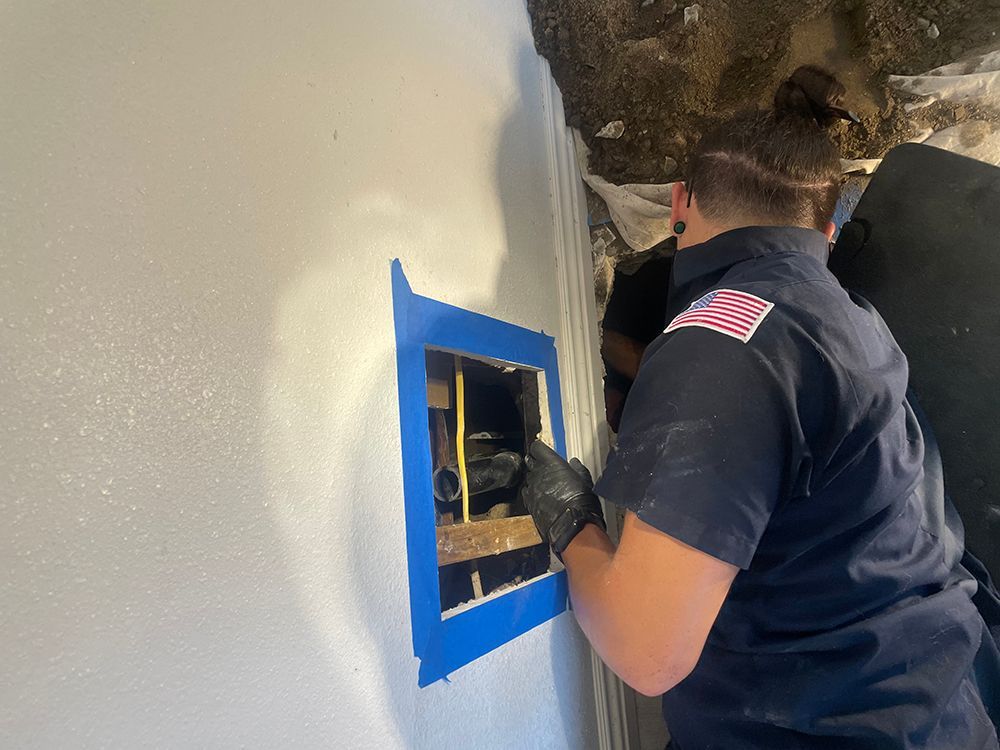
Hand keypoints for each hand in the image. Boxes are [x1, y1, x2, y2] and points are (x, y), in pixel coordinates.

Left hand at [521, 441, 605, 558]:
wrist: (572, 525)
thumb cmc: (581, 501)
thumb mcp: (585, 480)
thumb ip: (577, 469)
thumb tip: (574, 462)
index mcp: (551, 463)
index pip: (536, 448)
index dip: (539, 449)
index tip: (543, 451)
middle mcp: (538, 473)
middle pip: (529, 462)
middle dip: (534, 462)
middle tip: (542, 466)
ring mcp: (532, 488)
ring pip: (527, 478)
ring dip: (533, 478)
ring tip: (543, 483)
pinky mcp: (529, 502)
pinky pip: (526, 492)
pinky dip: (530, 492)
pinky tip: (538, 496)